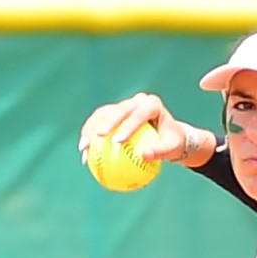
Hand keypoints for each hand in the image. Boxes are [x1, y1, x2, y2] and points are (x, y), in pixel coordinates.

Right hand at [77, 92, 196, 163]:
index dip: (127, 126)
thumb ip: (161, 151)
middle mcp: (137, 101)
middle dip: (105, 122)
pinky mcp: (116, 112)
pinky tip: (84, 152)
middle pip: (119, 110)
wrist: (168, 135)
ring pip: (104, 113)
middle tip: (96, 137)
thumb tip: (145, 156)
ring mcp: (125, 105)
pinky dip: (91, 135)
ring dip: (91, 128)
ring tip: (84, 146)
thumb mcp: (172, 147)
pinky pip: (100, 122)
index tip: (117, 141)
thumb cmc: (173, 142)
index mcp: (152, 104)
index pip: (138, 114)